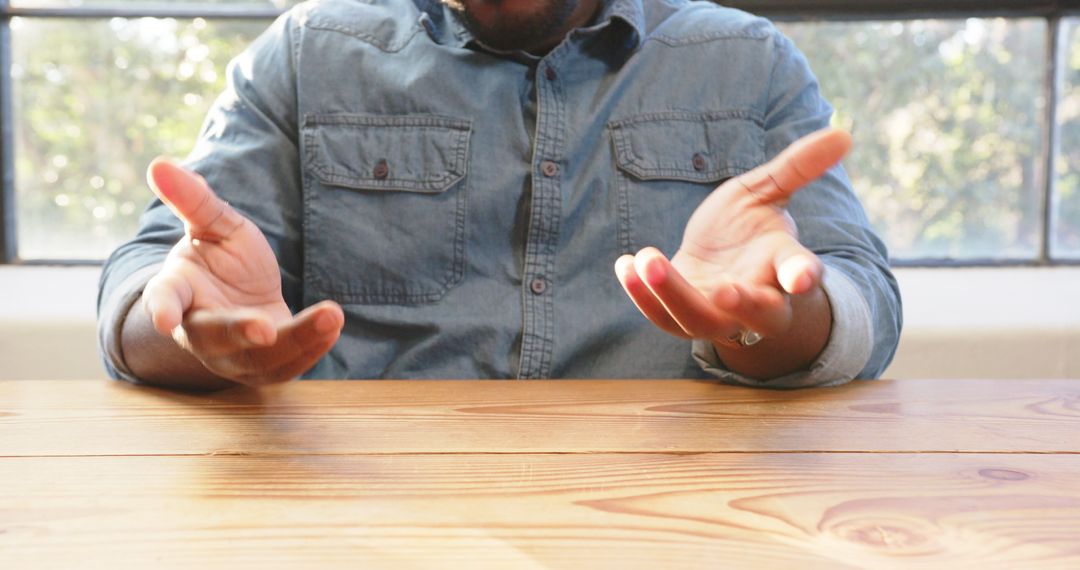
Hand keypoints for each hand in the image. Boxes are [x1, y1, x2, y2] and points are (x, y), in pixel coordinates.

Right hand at [141, 159, 343, 385]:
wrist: (247, 298)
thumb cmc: (223, 259)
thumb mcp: (215, 225)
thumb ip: (194, 200)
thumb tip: (161, 164)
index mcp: (179, 292)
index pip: (166, 300)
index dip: (163, 309)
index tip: (164, 320)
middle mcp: (200, 331)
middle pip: (215, 338)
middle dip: (239, 333)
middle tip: (263, 330)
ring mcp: (233, 356)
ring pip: (259, 358)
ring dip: (296, 340)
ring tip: (330, 316)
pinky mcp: (266, 368)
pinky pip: (288, 365)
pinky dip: (313, 347)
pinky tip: (333, 324)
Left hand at [614, 128, 850, 346]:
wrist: (718, 261)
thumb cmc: (751, 228)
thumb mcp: (767, 192)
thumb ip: (798, 167)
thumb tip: (843, 134)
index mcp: (783, 266)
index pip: (799, 273)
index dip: (802, 275)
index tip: (802, 277)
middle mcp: (756, 299)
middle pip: (759, 314)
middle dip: (743, 305)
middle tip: (725, 290)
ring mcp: (717, 314)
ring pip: (698, 319)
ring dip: (672, 293)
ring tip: (648, 257)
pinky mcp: (680, 318)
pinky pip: (661, 316)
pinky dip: (641, 295)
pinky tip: (624, 265)